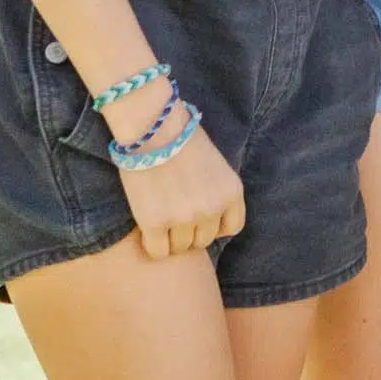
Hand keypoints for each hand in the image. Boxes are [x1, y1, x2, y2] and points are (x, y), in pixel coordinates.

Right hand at [117, 116, 246, 259]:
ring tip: (160, 219)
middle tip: (174, 215)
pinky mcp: (155, 222)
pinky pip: (158, 252)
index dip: (214, 226)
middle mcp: (212, 208)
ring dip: (171, 239)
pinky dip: (153, 246)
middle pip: (203, 240)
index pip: (231, 228)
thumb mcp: (216, 164)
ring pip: (181, 248)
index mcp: (232, 192)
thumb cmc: (182, 137)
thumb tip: (208, 216)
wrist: (154, 127)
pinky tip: (148, 231)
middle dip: (190, 231)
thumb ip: (217, 191)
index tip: (200, 219)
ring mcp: (185, 217)